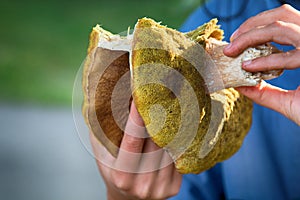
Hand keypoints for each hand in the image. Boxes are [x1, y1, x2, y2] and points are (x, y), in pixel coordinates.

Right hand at [91, 102, 181, 199]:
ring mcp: (160, 188)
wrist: (127, 198)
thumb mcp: (101, 152)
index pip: (132, 141)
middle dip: (157, 117)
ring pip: (170, 149)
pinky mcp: (174, 187)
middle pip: (155, 143)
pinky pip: (178, 157)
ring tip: (168, 105)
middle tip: (158, 94)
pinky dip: (177, 140)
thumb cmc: (111, 168)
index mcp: (121, 176)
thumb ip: (102, 130)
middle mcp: (142, 185)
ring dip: (170, 127)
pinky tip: (176, 124)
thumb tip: (102, 99)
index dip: (137, 118)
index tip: (139, 97)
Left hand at [223, 4, 299, 124]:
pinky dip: (267, 60)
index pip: (283, 21)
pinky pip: (291, 55)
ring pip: (282, 27)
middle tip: (231, 44)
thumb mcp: (288, 101)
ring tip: (233, 51)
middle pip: (282, 15)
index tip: (236, 40)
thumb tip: (239, 86)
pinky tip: (249, 66)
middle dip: (251, 26)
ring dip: (251, 36)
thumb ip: (265, 93)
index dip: (257, 25)